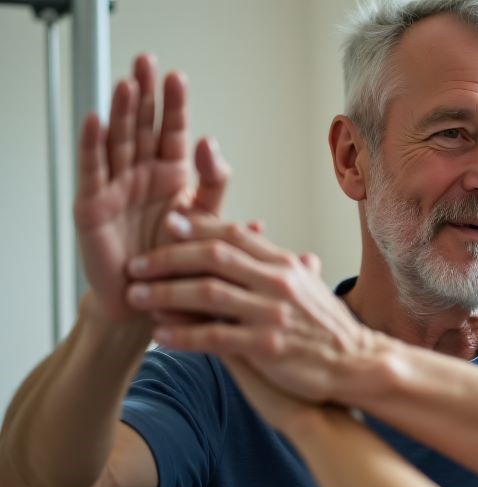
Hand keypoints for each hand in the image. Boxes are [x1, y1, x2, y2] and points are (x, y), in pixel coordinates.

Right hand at [75, 54, 229, 322]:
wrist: (151, 307)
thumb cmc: (181, 268)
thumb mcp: (207, 236)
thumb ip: (225, 223)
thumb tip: (258, 223)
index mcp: (173, 176)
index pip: (173, 132)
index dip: (174, 105)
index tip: (178, 77)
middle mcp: (143, 175)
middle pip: (142, 126)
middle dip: (144, 94)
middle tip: (147, 60)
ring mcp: (116, 188)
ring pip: (118, 141)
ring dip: (121, 111)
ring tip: (127, 82)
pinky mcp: (93, 207)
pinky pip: (92, 171)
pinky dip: (92, 145)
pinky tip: (95, 119)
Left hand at [125, 213, 395, 404]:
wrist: (358, 365)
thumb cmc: (329, 329)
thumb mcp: (308, 287)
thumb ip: (276, 264)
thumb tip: (255, 237)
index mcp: (286, 264)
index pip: (234, 234)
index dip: (196, 226)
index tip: (165, 223)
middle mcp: (279, 282)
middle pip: (214, 256)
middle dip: (169, 257)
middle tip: (136, 263)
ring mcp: (273, 314)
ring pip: (207, 293)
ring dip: (165, 294)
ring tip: (135, 298)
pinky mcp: (267, 347)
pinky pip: (214, 337)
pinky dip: (183, 335)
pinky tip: (159, 336)